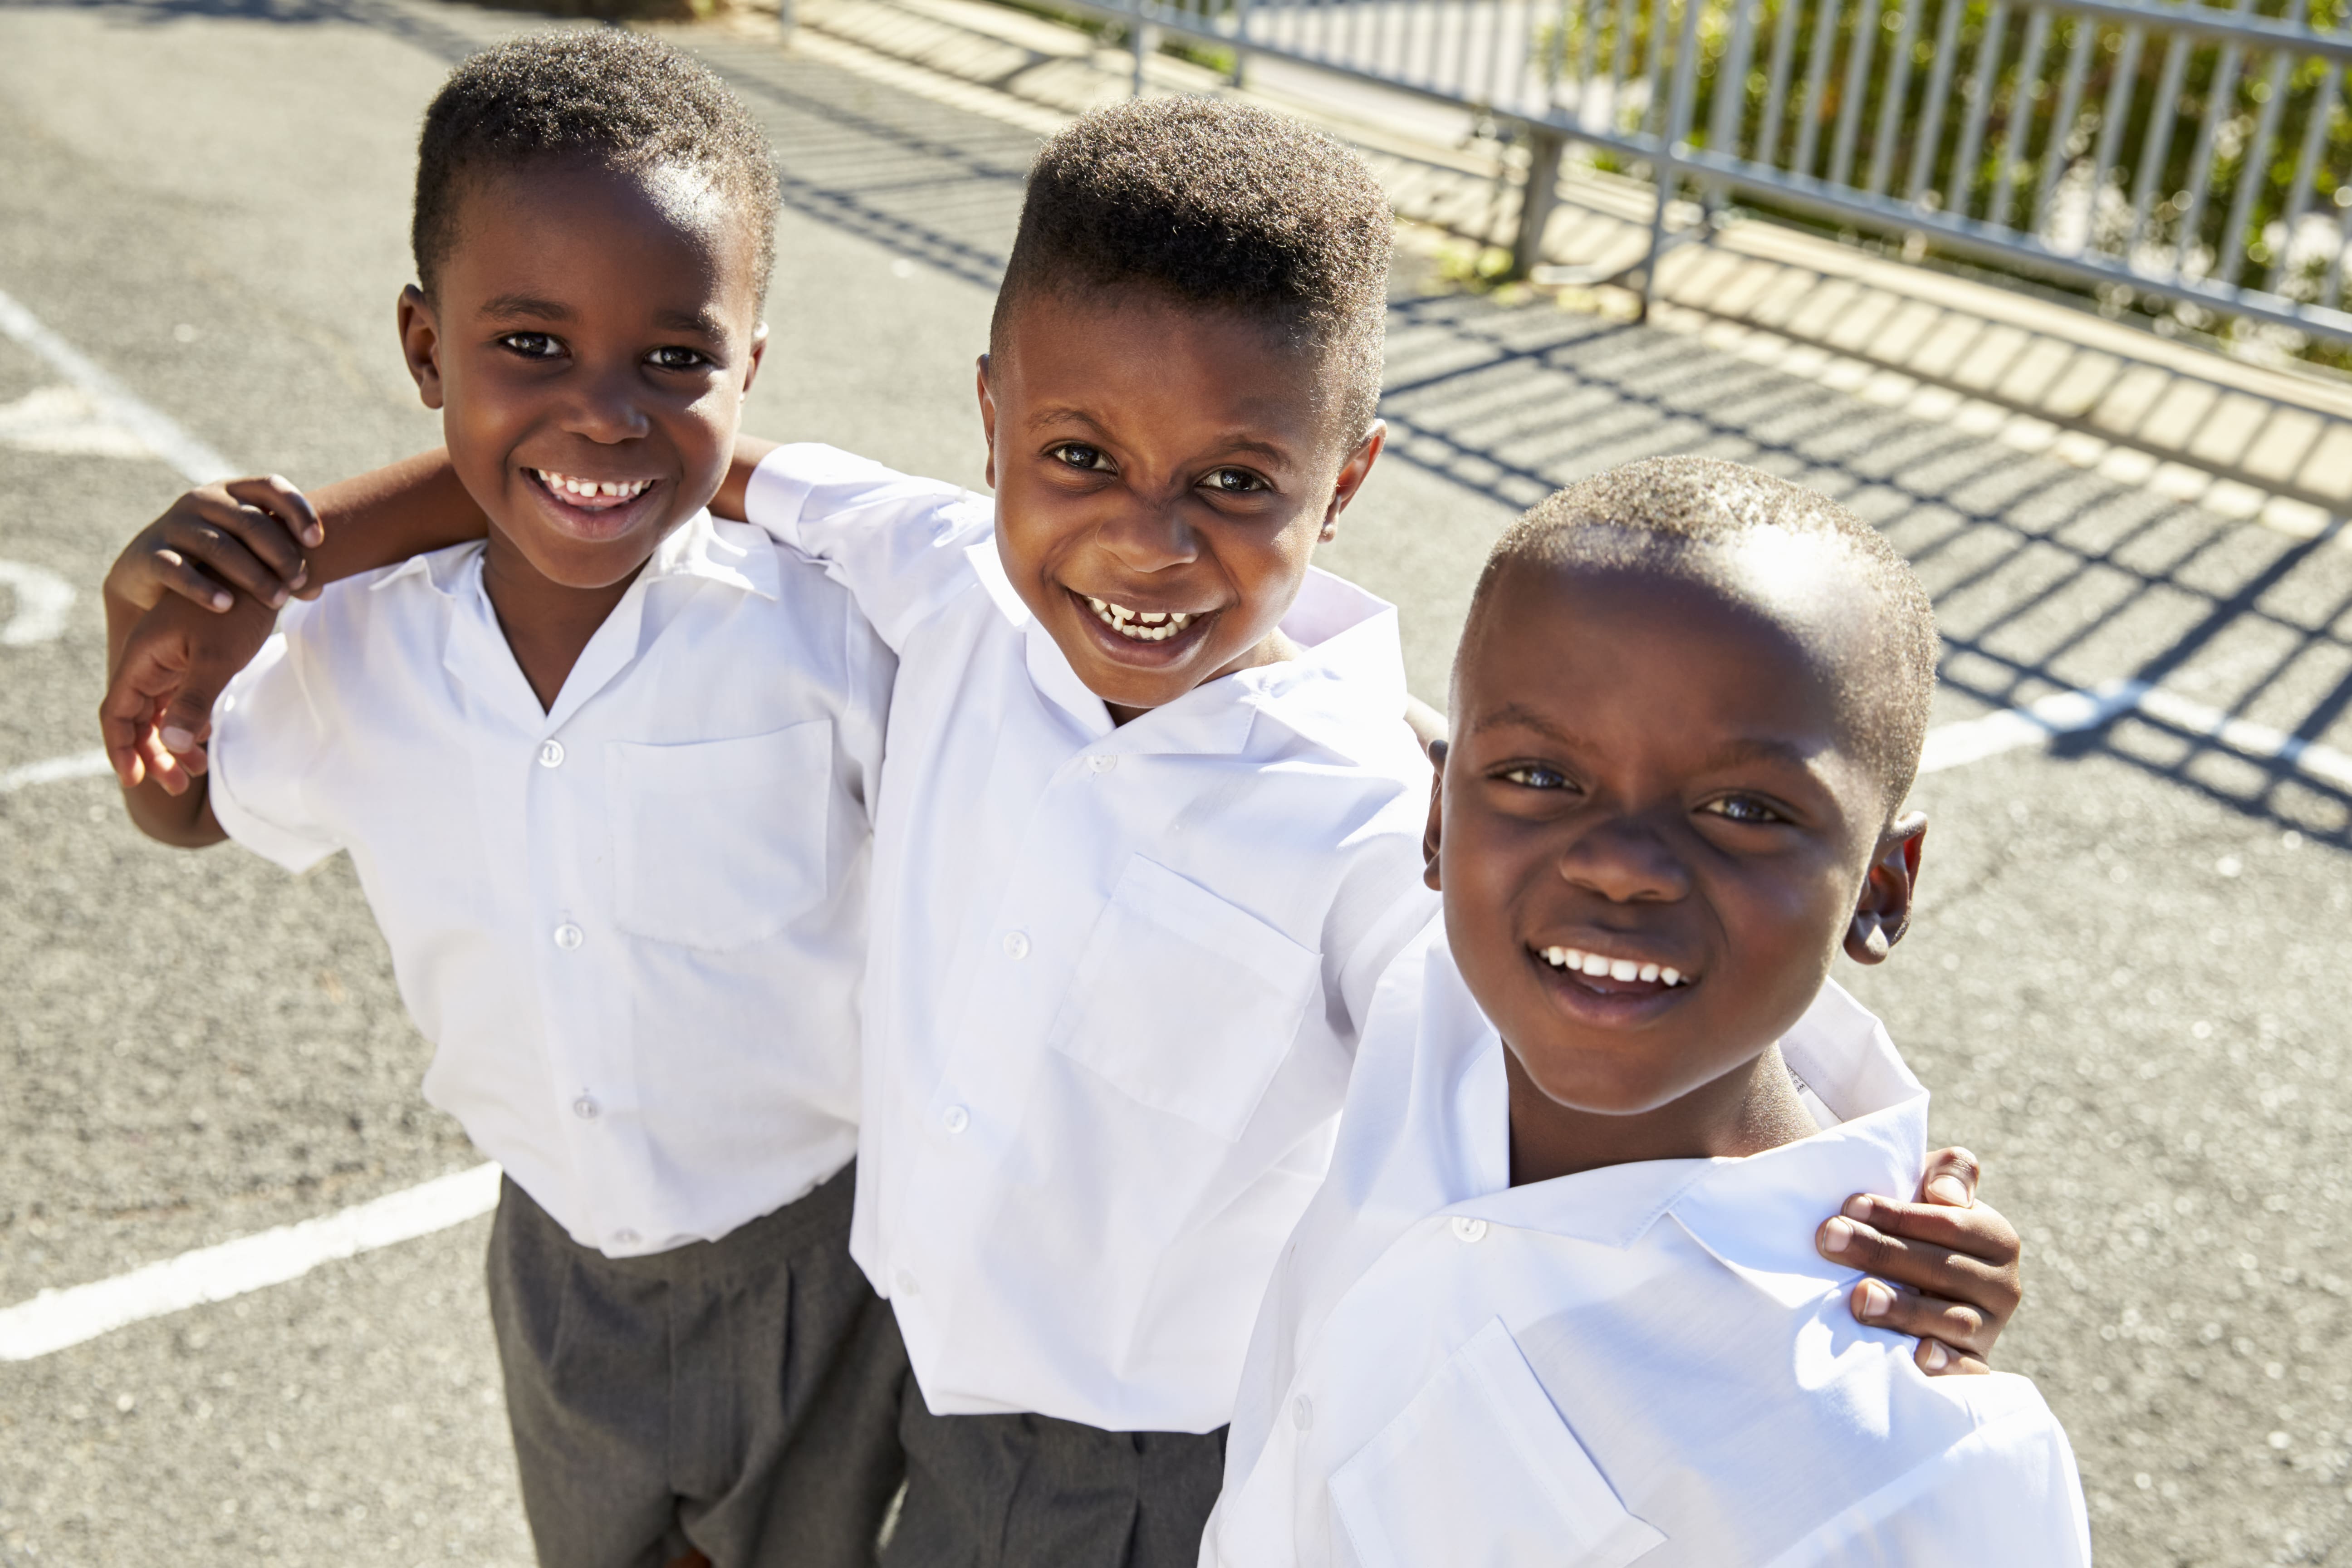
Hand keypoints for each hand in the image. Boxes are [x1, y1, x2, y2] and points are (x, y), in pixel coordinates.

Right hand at [100, 590, 276, 792]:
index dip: (122, 749)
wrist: (266, 574)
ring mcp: (171, 661)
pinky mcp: (194, 660)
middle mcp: (150, 660)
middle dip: (153, 754)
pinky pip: (180, 700)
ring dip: (172, 742)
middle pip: (138, 718)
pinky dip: (189, 723)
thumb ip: (192, 701)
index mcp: (144, 657)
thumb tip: (170, 745)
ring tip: (197, 769)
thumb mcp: (218, 659)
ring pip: (160, 712)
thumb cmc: (240, 611)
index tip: (135, 780)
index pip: (117, 712)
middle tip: (177, 785)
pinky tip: (206, 739)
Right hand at [103, 476, 321, 615]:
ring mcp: (173, 525)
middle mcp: (201, 500)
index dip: (298, 509)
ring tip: (276, 601)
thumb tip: (316, 589)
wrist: (150, 574)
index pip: (271, 486)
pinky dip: (203, 588)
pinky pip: (177, 568)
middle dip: (281, 553)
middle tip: (299, 581)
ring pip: (219, 547)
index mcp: (232, 492)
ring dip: (253, 575)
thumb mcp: (248, 552)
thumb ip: (281, 562)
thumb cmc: (214, 561)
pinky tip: (226, 605)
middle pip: (250, 521)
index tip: (316, 541)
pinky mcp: (149, 553)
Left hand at [1816, 1146, 2020, 1376]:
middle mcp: (2002, 1285)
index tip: (1850, 1206)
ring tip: (1859, 1298)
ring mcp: (1989, 1328)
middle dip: (1882, 1253)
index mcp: (1996, 1237)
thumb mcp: (1935, 1187)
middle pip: (1941, 1269)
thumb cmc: (1918, 1224)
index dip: (1899, 1214)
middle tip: (1830, 1239)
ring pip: (1951, 1320)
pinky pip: (1968, 1370)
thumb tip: (1946, 1195)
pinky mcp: (1974, 1363)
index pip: (1948, 1223)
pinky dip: (1947, 1366)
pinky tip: (1918, 1358)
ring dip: (1904, 1310)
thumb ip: (1951, 1172)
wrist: (1918, 1279)